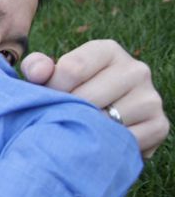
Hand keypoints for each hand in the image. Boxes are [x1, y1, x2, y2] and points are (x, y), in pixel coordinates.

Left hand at [21, 39, 169, 158]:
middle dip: (66, 112)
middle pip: (87, 98)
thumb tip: (38, 74)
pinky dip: (106, 145)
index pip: (72, 69)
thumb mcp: (48, 75)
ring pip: (105, 121)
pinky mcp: (159, 125)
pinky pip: (124, 140)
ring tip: (77, 129)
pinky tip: (96, 142)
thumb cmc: (68, 92)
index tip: (46, 99)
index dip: (52, 89)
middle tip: (59, 118)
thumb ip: (36, 67)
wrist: (97, 120)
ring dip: (85, 130)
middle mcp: (136, 69)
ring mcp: (150, 97)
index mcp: (107, 50)